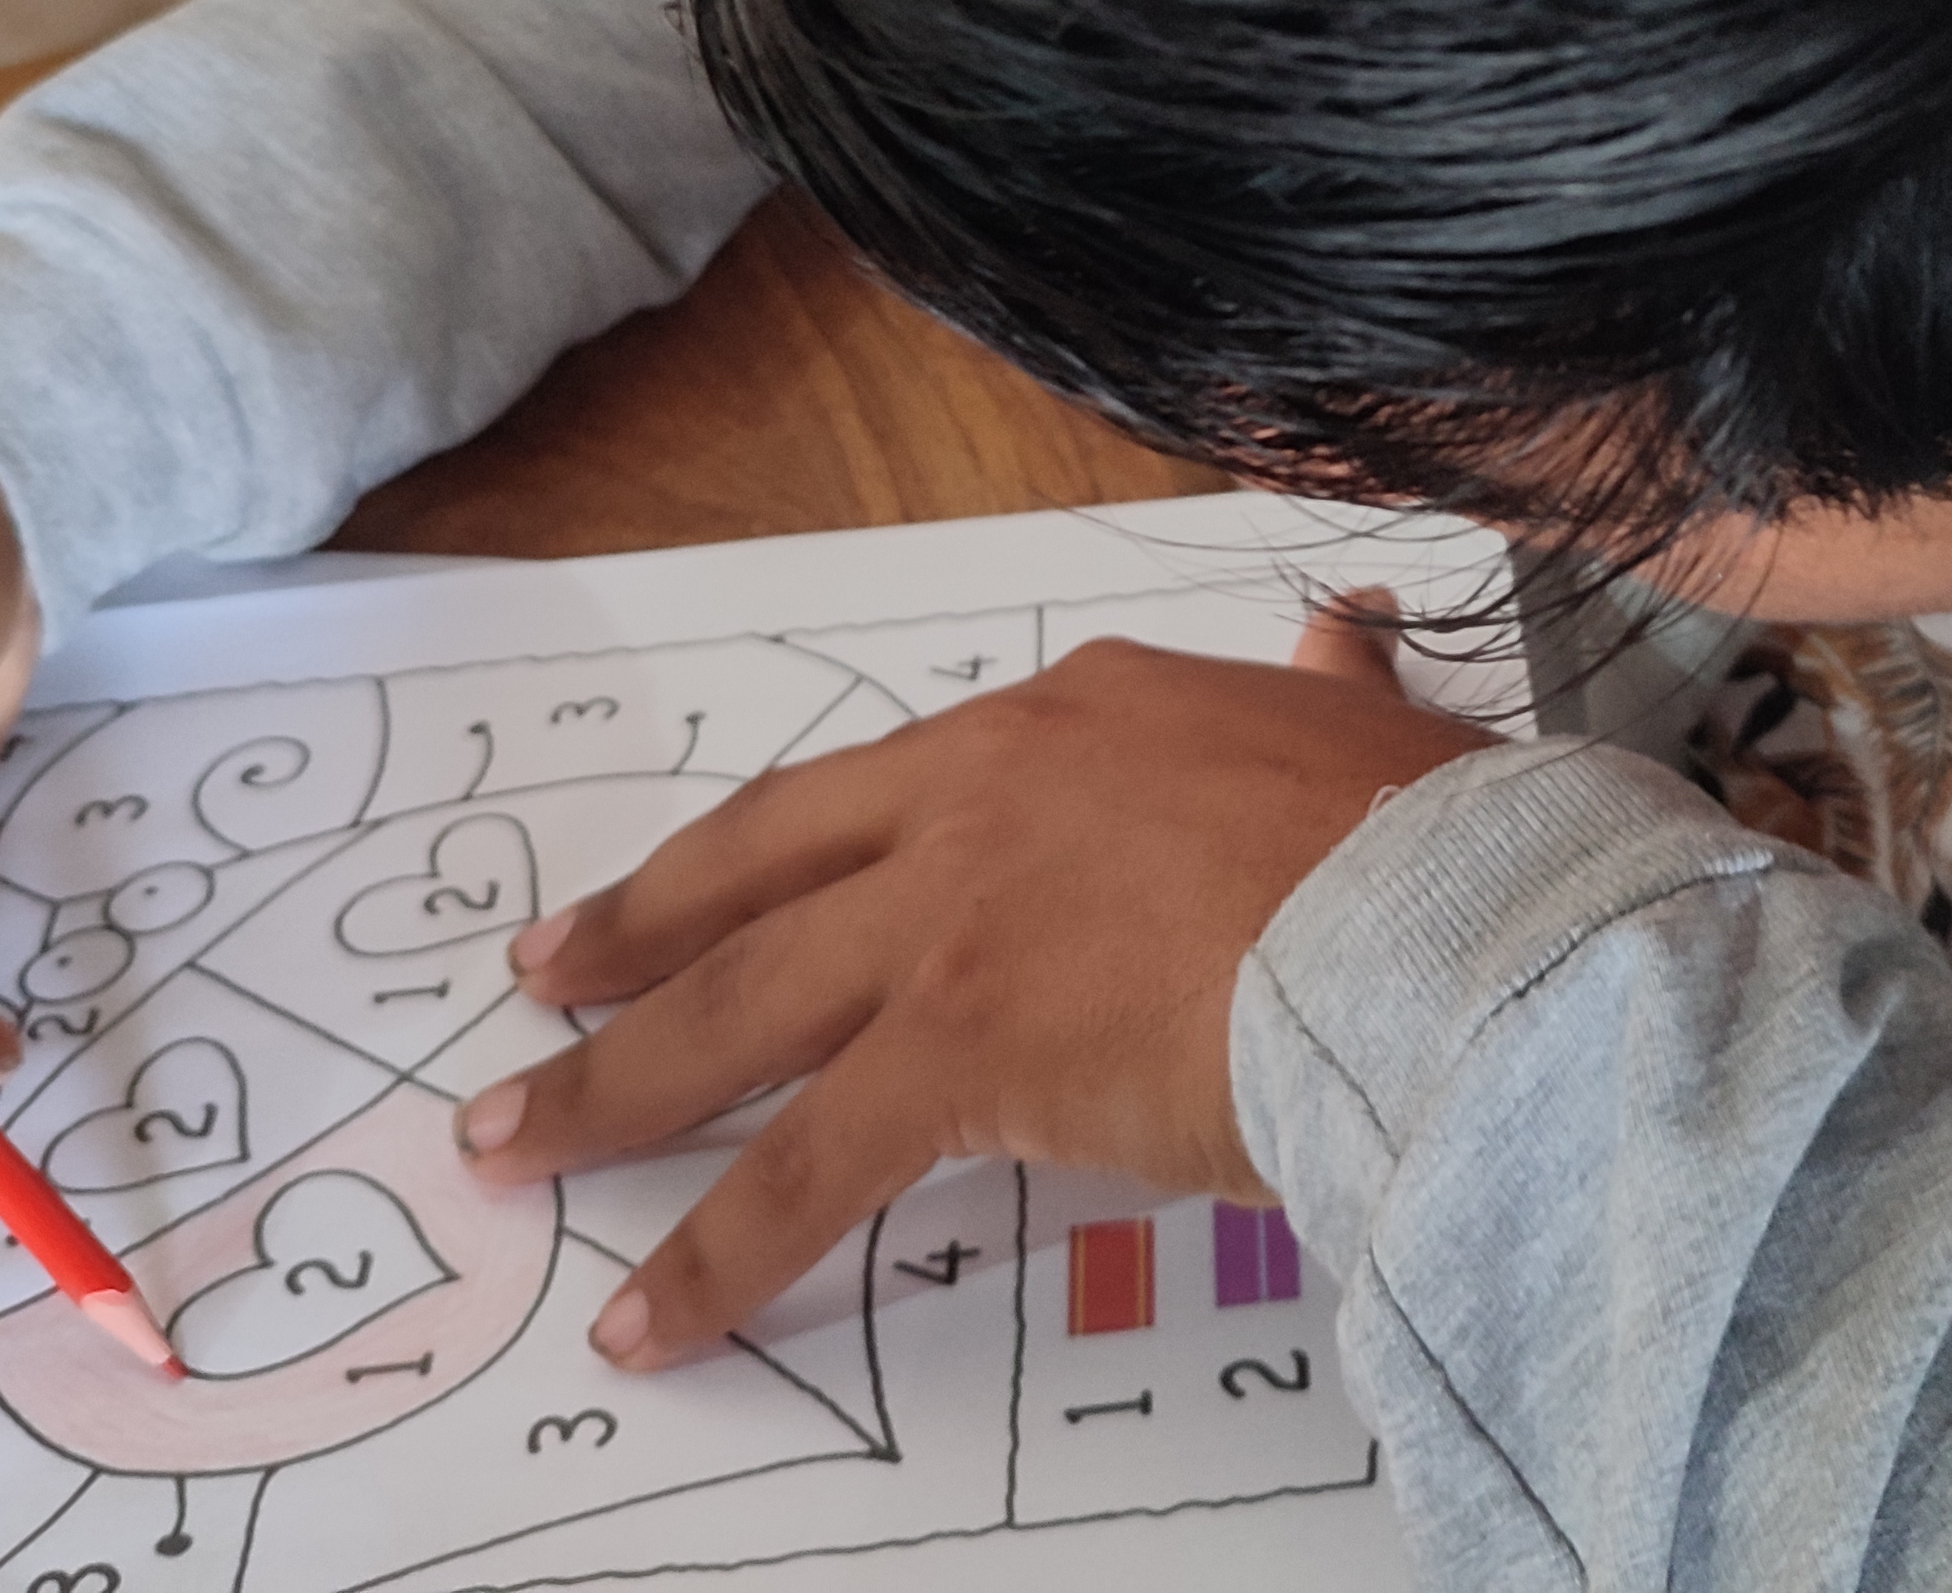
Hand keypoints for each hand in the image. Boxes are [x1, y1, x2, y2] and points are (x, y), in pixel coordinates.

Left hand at [455, 599, 1492, 1367]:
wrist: (1438, 912)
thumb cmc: (1427, 837)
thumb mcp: (1359, 727)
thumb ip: (1323, 689)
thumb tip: (1345, 636)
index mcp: (1069, 720)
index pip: (873, 792)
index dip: (772, 843)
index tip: (705, 877)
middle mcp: (981, 796)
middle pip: (760, 880)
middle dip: (632, 942)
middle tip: (538, 986)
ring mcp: (954, 918)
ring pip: (740, 1015)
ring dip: (613, 1092)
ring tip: (513, 1148)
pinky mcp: (958, 1045)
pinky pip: (804, 1171)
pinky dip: (717, 1255)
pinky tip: (653, 1316)